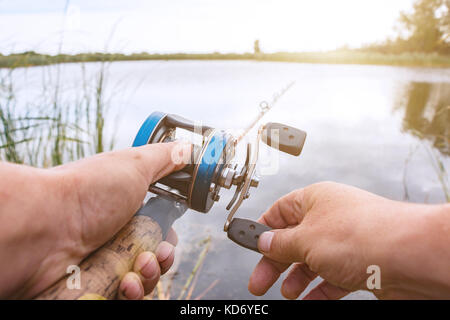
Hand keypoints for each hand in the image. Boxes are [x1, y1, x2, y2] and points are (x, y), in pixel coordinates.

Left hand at [0, 141, 190, 298]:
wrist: (43, 226)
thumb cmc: (88, 191)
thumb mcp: (134, 164)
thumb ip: (165, 158)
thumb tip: (188, 148)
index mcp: (126, 210)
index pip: (156, 232)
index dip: (167, 238)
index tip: (168, 237)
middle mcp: (114, 237)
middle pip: (153, 258)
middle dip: (163, 258)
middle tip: (156, 253)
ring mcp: (102, 262)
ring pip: (143, 279)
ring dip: (151, 275)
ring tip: (140, 266)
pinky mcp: (94, 285)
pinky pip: (125, 296)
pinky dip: (133, 292)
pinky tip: (127, 284)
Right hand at [248, 182, 449, 299]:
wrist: (410, 255)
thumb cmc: (362, 234)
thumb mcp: (306, 240)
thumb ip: (280, 243)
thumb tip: (263, 241)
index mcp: (315, 199)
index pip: (280, 211)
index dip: (263, 229)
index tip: (249, 245)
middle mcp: (330, 218)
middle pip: (293, 240)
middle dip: (275, 262)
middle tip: (259, 281)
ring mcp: (346, 241)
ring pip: (312, 260)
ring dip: (297, 278)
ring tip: (288, 293)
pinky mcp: (360, 263)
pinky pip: (332, 277)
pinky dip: (319, 290)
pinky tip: (309, 301)